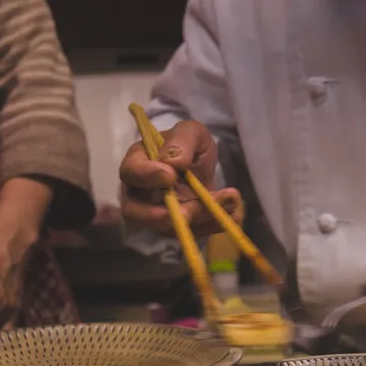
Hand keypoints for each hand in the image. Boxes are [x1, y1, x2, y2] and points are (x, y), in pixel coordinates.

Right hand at [119, 119, 244, 235]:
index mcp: (138, 162)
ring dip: (197, 219)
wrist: (202, 164)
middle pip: (134, 213)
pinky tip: (234, 214)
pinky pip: (189, 233)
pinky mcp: (175, 227)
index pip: (131, 172)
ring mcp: (155, 214)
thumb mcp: (191, 132)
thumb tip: (173, 162)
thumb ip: (182, 140)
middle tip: (188, 211)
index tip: (170, 176)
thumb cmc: (189, 144)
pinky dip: (212, 226)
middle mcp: (139, 193)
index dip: (147, 175)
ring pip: (165, 227)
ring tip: (227, 202)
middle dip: (161, 216)